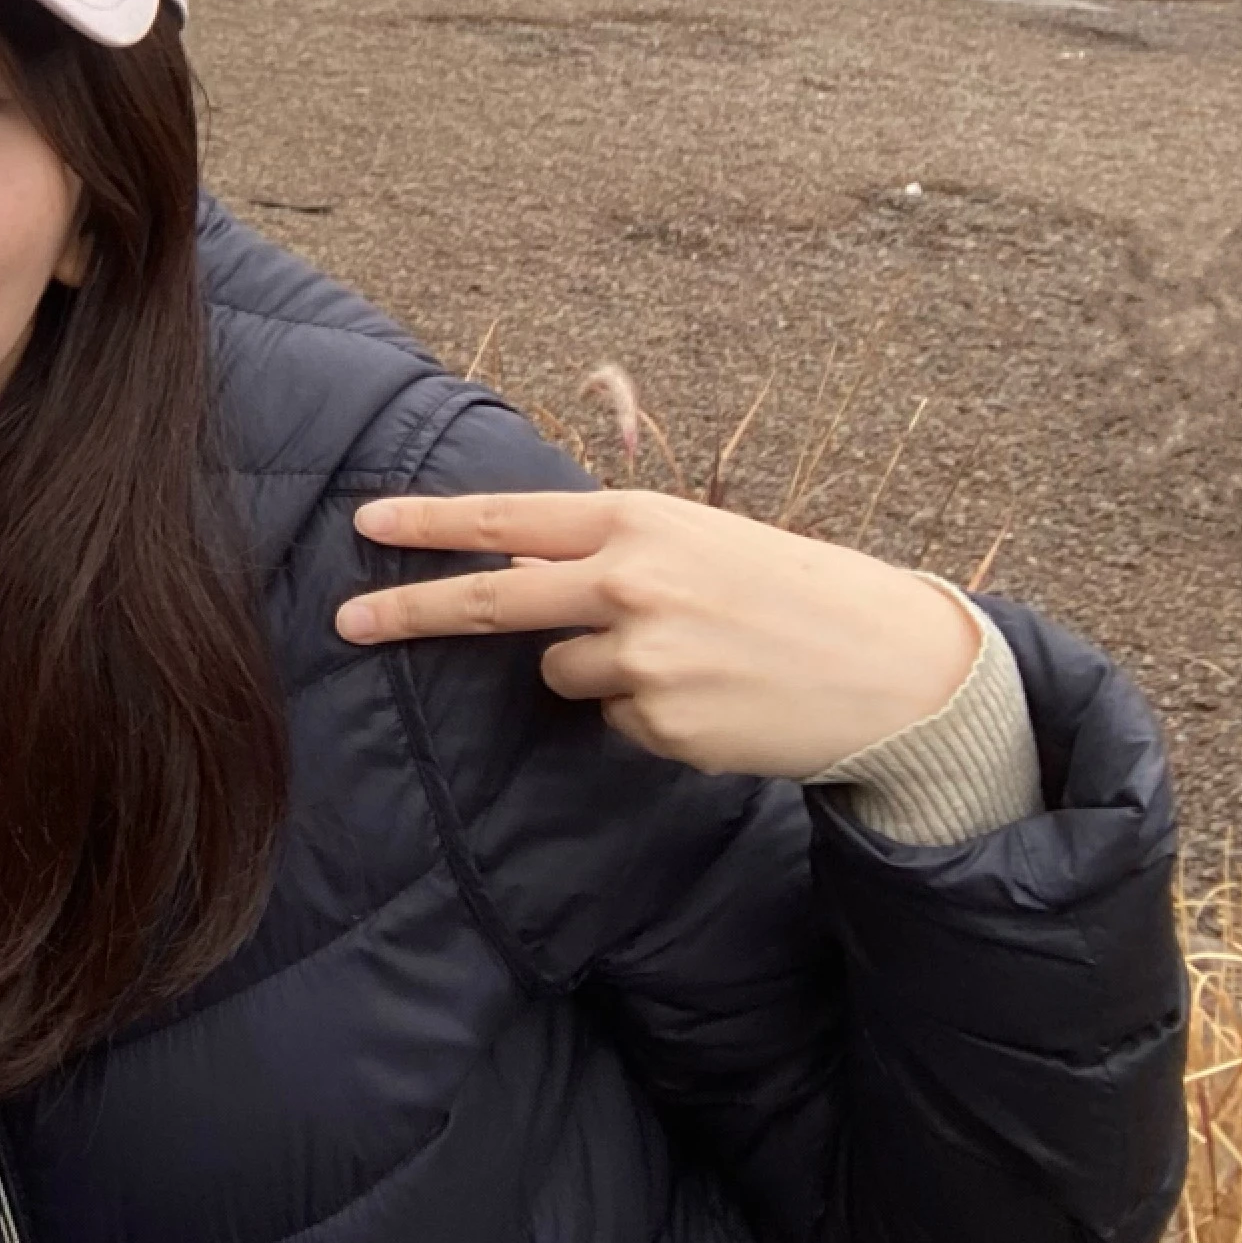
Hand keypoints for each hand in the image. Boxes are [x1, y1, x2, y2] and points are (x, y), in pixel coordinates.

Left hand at [338, 489, 982, 779]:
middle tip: (347, 621)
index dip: (431, 525)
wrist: (894, 668)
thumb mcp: (698, 541)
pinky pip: (617, 722)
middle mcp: (629, 583)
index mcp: (638, 522)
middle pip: (493, 599)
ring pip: (562, 673)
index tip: (365, 525)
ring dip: (603, 672)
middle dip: (411, 611)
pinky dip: (650, 717)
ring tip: (694, 660)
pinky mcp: (662, 723)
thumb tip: (516, 565)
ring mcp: (642, 657)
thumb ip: (608, 551)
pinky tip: (716, 701)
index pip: (508, 520)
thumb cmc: (791, 593)